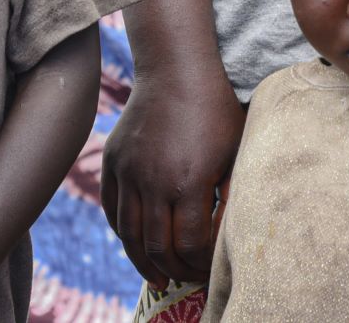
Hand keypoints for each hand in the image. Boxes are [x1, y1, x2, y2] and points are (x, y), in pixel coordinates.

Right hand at [100, 70, 245, 288]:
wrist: (176, 68)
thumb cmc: (216, 109)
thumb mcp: (236, 150)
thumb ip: (232, 195)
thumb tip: (229, 236)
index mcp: (189, 181)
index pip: (189, 245)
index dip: (200, 265)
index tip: (210, 270)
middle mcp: (153, 180)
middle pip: (157, 247)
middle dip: (175, 271)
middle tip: (186, 279)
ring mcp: (128, 171)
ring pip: (129, 235)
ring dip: (145, 262)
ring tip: (159, 277)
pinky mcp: (114, 161)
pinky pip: (112, 209)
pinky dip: (123, 234)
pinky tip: (137, 245)